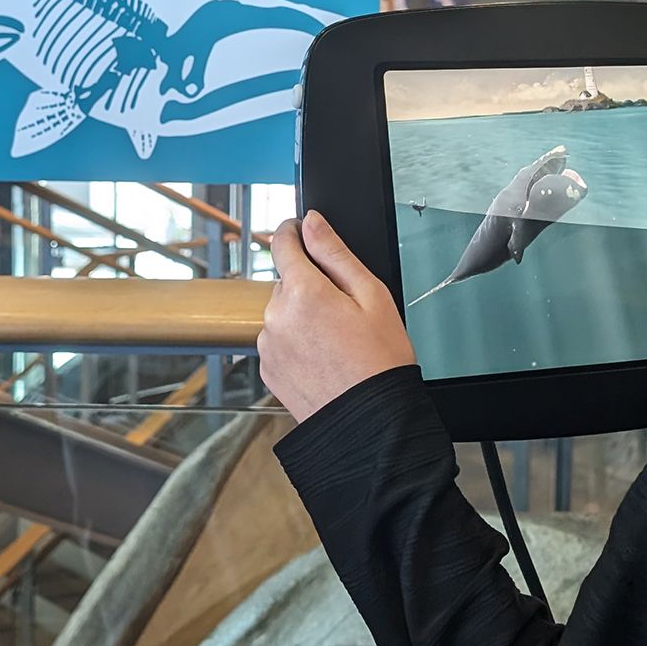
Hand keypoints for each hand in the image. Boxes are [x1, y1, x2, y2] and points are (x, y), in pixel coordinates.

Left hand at [259, 212, 416, 420]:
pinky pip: (279, 342)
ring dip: (302, 317)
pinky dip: (296, 343)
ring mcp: (268, 345)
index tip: (301, 230)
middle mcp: (275, 316)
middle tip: (344, 309)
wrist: (370, 422)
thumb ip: (335, 253)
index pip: (282, 243)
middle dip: (309, 286)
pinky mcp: (267, 370)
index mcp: (302, 292)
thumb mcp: (371, 296)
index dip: (294, 232)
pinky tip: (324, 358)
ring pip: (282, 313)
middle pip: (286, 282)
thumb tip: (312, 223)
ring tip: (337, 342)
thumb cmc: (379, 362)